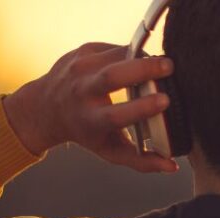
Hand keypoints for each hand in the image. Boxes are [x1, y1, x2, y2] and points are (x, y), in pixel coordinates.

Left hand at [3, 43, 178, 173]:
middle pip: (113, 77)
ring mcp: (80, 68)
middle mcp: (82, 93)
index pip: (117, 115)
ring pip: (116, 56)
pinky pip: (115, 49)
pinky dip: (133, 53)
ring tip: (161, 65)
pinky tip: (140, 62)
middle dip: (143, 69)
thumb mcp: (110, 151)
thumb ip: (142, 161)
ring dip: (142, 58)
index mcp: (91, 120)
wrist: (46, 107)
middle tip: (169, 66)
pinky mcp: (83, 51)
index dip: (142, 107)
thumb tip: (172, 166)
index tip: (166, 101)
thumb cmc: (88, 132)